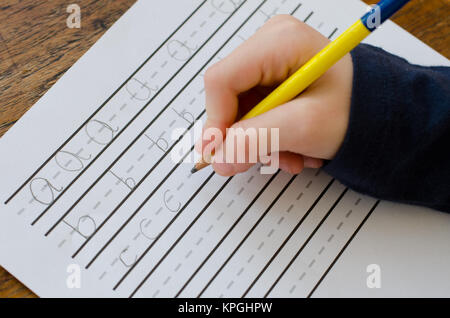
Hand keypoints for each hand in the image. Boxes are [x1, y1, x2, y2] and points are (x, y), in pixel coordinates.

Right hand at [197, 15, 352, 175]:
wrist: (381, 114)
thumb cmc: (357, 111)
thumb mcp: (304, 127)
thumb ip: (255, 140)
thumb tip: (218, 158)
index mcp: (279, 42)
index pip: (221, 80)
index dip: (216, 121)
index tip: (223, 154)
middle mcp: (270, 45)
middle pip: (229, 97)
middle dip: (245, 135)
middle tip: (264, 160)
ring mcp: (271, 61)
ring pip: (240, 110)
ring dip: (260, 140)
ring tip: (291, 156)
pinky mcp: (273, 78)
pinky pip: (253, 112)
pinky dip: (268, 136)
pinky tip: (292, 146)